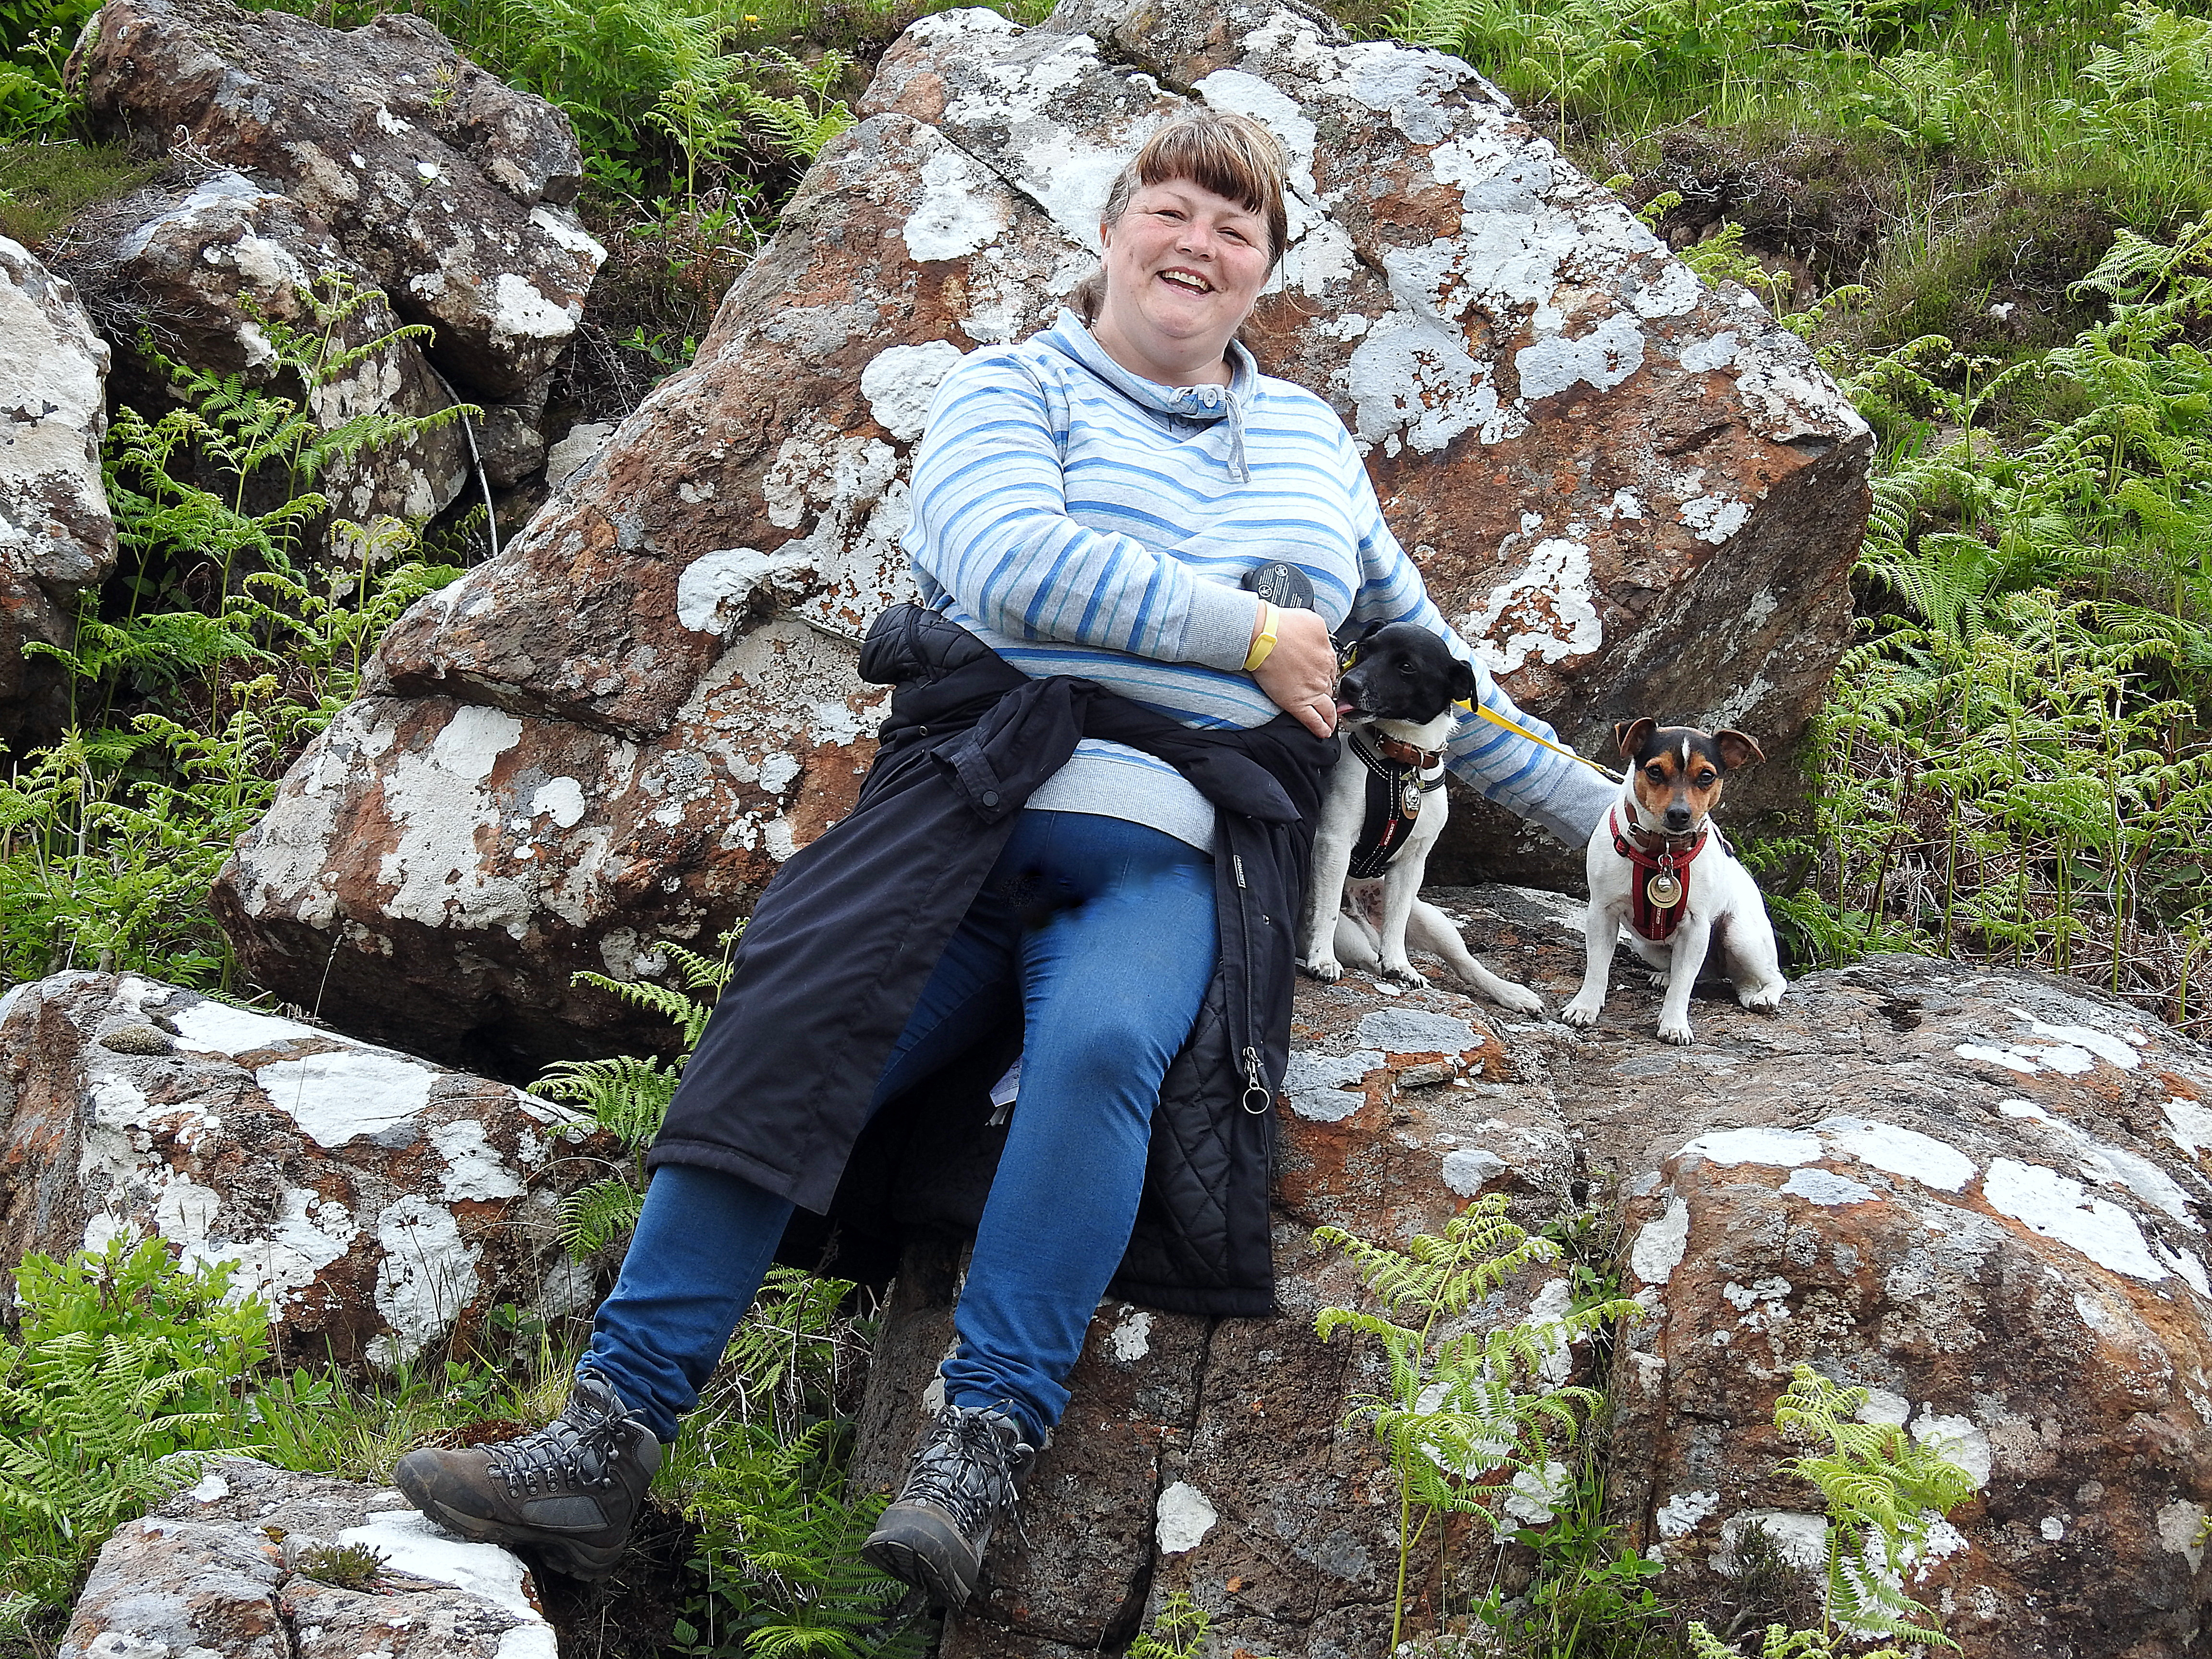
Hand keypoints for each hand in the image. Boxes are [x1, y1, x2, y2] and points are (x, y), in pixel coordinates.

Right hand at [1252, 607, 1338, 738]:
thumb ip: (1320, 635)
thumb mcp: (1312, 621)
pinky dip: (1320, 728)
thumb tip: (1321, 641)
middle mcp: (1323, 673)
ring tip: (1331, 721)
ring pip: (1327, 707)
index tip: (1324, 678)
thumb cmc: (1281, 625)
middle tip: (1327, 699)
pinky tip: (1323, 732)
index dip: (1327, 675)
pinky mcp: (1297, 702)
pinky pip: (1313, 720)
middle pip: (1330, 688)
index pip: (1332, 669)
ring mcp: (1311, 689)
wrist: (1262, 635)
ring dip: (1331, 715)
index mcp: (1327, 654)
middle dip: (1329, 694)